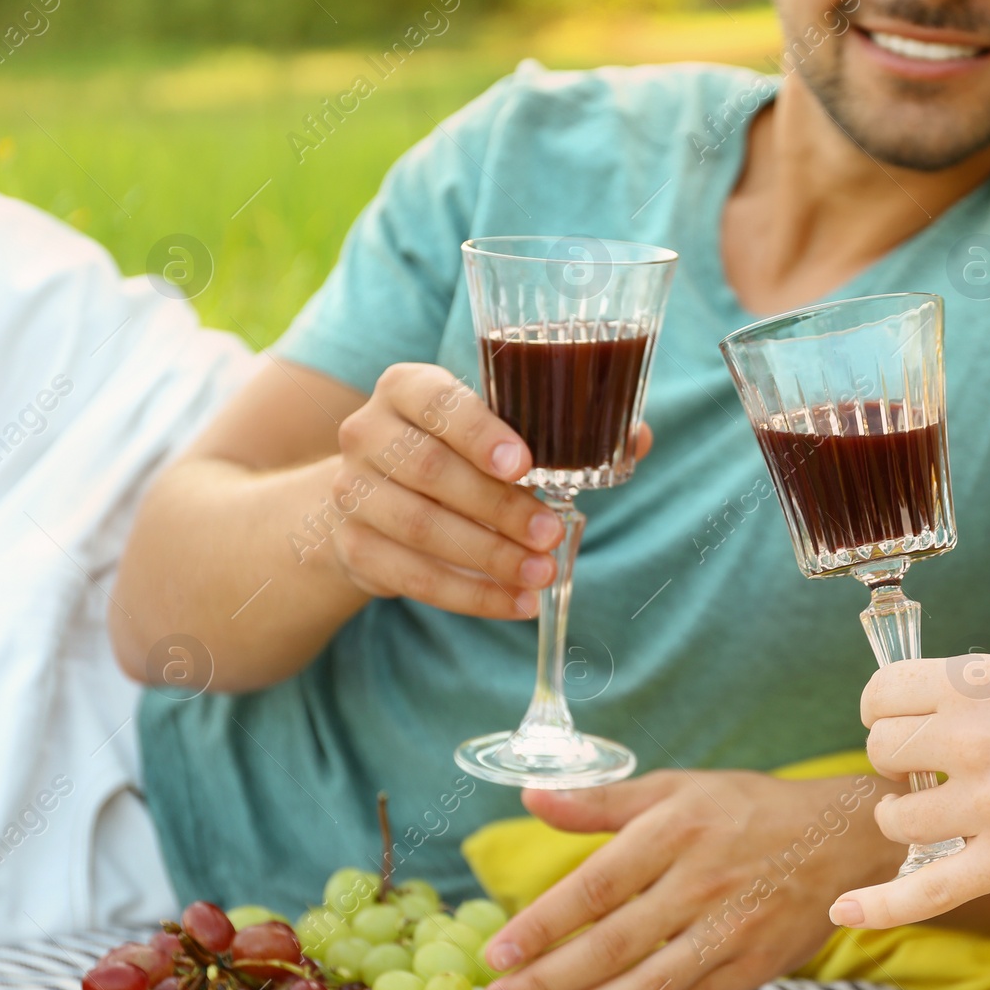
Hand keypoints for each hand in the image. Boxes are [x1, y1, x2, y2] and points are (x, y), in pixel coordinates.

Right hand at [328, 362, 649, 618]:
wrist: (370, 496)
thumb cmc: (455, 453)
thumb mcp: (495, 430)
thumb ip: (562, 430)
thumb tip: (637, 438)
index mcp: (406, 388)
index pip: (436, 400)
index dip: (479, 432)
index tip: (525, 464)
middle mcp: (368, 433)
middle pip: (430, 469)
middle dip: (498, 506)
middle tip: (553, 531)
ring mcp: (351, 492)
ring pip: (420, 526)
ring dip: (488, 555)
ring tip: (542, 571)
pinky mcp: (354, 548)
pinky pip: (413, 577)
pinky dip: (471, 595)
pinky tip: (516, 602)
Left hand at [481, 769, 899, 989]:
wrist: (844, 838)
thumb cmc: (748, 809)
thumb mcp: (677, 788)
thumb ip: (602, 801)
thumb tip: (532, 796)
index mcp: (676, 830)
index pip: (597, 885)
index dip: (544, 922)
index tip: (497, 950)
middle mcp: (700, 882)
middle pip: (614, 943)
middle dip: (551, 979)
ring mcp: (729, 930)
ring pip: (649, 984)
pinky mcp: (752, 967)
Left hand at [829, 658, 989, 928]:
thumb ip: (969, 694)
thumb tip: (905, 712)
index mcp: (978, 683)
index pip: (880, 694)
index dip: (883, 711)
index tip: (900, 724)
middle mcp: (975, 738)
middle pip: (881, 751)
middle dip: (898, 763)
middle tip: (934, 771)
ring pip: (894, 816)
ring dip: (908, 817)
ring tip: (947, 813)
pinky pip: (925, 888)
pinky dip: (879, 905)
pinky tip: (844, 910)